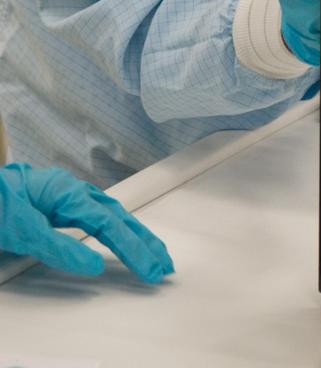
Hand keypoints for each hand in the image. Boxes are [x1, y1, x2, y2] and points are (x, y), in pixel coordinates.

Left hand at [0, 164, 173, 281]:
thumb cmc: (0, 204)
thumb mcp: (23, 229)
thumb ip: (58, 247)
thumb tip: (95, 266)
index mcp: (69, 193)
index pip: (108, 223)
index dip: (131, 247)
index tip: (148, 268)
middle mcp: (76, 191)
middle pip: (119, 216)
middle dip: (144, 242)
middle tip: (165, 266)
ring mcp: (72, 196)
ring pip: (114, 215)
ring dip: (137, 235)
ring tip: (157, 254)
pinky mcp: (66, 204)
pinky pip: (102, 216)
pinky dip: (121, 229)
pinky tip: (129, 237)